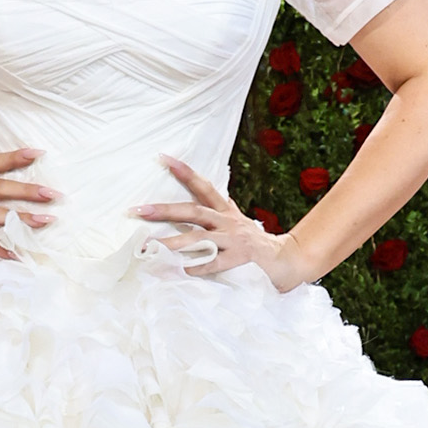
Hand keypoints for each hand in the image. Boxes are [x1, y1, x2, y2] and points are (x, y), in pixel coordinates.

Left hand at [133, 158, 312, 289]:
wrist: (287, 260)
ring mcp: (234, 240)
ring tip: (153, 245)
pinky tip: (183, 270)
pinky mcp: (241, 259)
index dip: (184, 172)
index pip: (203, 186)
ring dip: (175, 241)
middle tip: (140, 210)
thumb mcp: (235, 223)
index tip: (163, 158)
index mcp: (225, 211)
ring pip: (200, 237)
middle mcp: (228, 222)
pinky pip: (216, 262)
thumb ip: (215, 214)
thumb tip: (190, 203)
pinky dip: (199, 266)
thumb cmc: (253, 245)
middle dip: (165, 210)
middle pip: (193, 211)